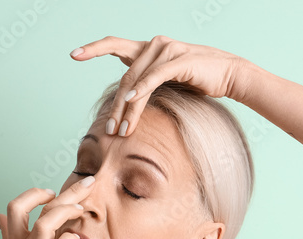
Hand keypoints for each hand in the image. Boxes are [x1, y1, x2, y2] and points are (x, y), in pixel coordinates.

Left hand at [70, 35, 248, 136]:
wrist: (229, 74)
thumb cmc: (199, 80)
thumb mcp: (168, 81)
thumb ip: (148, 82)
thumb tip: (129, 96)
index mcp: (148, 48)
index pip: (115, 44)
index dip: (94, 48)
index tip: (73, 54)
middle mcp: (154, 44)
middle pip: (124, 77)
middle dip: (115, 107)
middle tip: (108, 130)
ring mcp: (166, 50)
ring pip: (137, 81)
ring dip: (127, 108)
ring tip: (121, 130)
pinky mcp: (179, 60)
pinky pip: (155, 77)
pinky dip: (142, 90)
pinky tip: (131, 101)